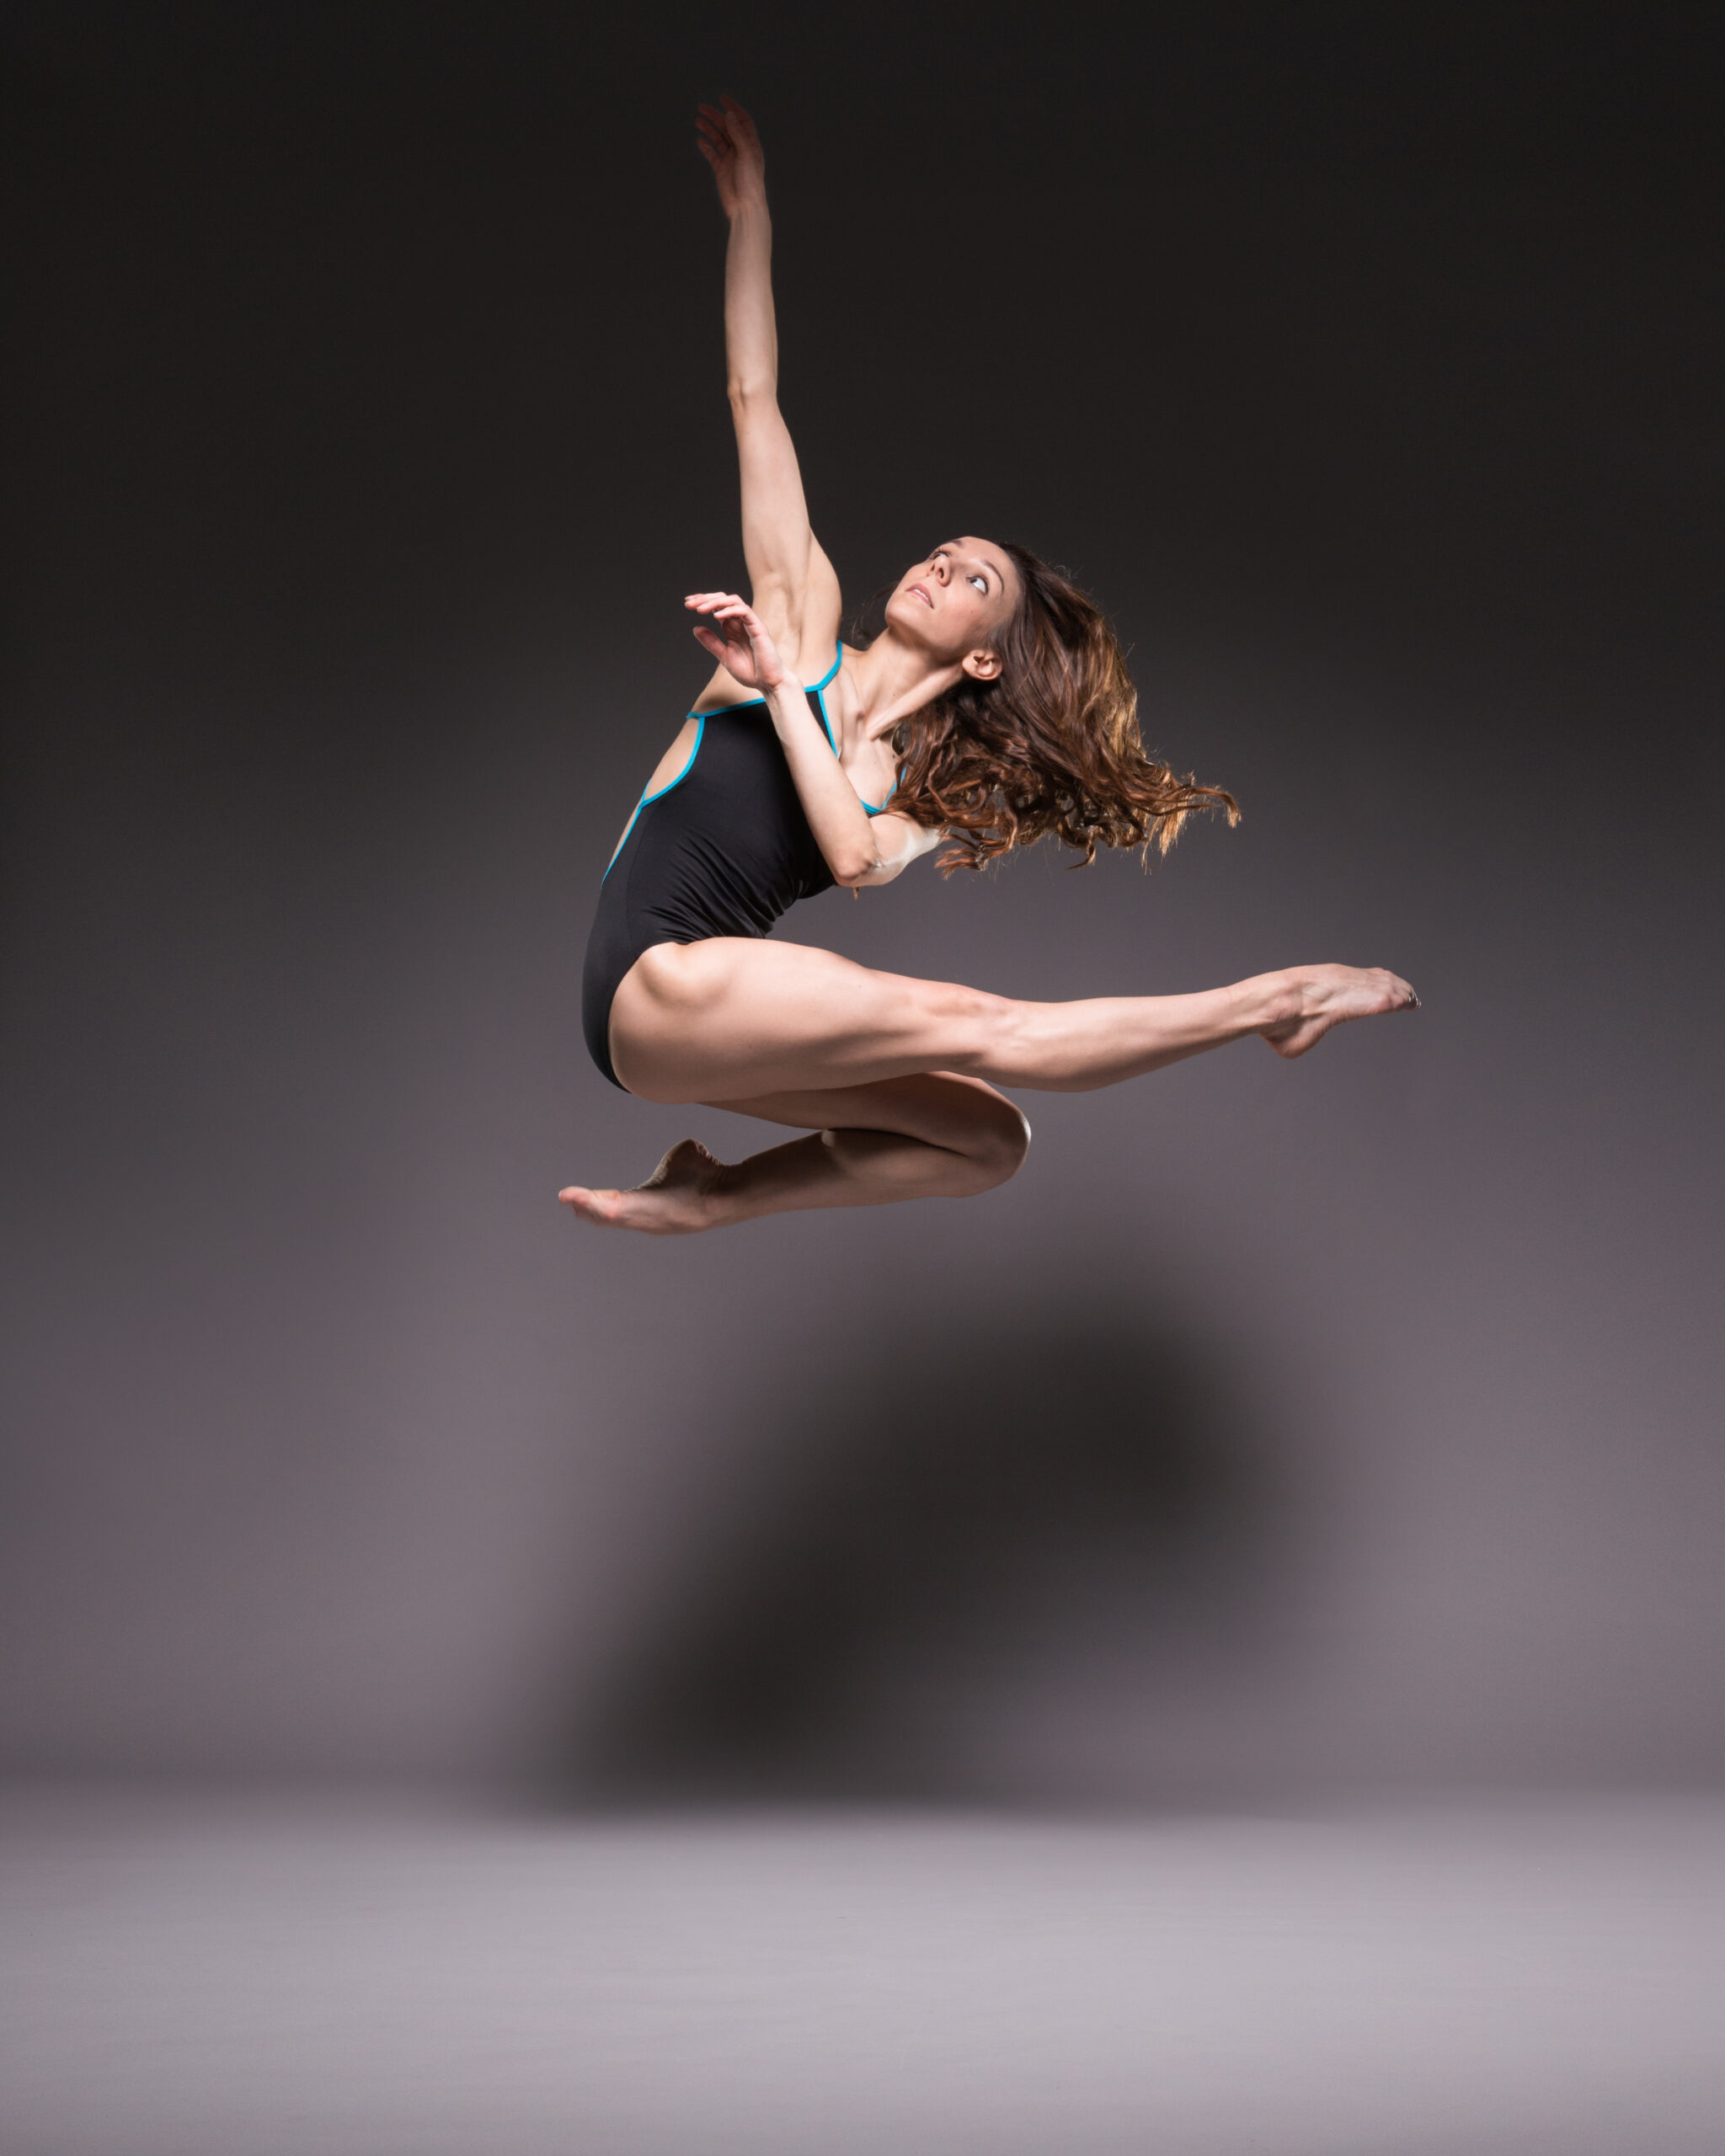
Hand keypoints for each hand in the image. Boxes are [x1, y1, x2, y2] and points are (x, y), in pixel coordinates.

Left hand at [686, 591, 788, 691]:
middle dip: (705, 599)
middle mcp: (742, 622)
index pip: (717, 607)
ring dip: (715, 602)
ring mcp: (751, 623)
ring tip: (700, 609)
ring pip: (733, 600)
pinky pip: (744, 611)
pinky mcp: (758, 628)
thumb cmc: (752, 672)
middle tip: (689, 604)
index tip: (688, 604)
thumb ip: (712, 643)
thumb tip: (695, 628)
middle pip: (723, 599)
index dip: (703, 602)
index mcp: (733, 628)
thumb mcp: (725, 656)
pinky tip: (716, 617)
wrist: (769, 683)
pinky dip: (730, 611)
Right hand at [695, 95, 765, 217]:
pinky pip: (712, 154)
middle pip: (727, 127)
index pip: (742, 121)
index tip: (722, 99)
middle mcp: (740, 149)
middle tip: (702, 108)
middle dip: (715, 116)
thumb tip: (729, 115)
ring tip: (697, 121)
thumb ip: (737, 134)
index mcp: (750, 144)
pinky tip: (699, 140)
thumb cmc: (750, 181)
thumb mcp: (746, 154)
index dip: (733, 109)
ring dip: (708, 129)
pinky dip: (706, 147)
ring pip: (718, 139)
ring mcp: (730, 159)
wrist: (744, 206)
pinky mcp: (721, 169)